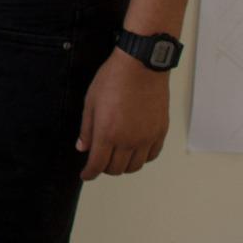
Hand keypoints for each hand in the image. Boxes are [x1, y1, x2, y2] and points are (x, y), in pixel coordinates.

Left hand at [77, 48, 169, 180]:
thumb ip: (86, 129)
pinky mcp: (160, 132)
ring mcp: (147, 138)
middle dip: (104, 168)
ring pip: (135, 166)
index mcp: (108, 133)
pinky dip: (141, 159)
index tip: (86, 175)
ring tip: (116, 158)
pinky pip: (151, 156)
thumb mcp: (90, 102)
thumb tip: (82, 148)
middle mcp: (129, 140)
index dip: (89, 173)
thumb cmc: (112, 80)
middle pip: (116, 168)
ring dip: (123, 166)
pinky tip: (134, 152)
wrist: (141, 66)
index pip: (98, 164)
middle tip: (98, 162)